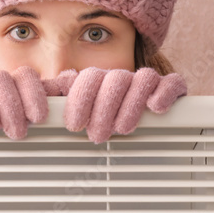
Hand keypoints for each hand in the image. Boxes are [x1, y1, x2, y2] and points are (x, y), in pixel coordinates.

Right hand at [0, 66, 47, 138]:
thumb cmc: (9, 132)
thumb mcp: (31, 117)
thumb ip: (50, 97)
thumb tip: (68, 79)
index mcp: (13, 85)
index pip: (24, 75)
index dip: (32, 94)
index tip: (37, 117)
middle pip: (0, 78)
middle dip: (10, 106)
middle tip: (16, 131)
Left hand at [61, 67, 186, 143]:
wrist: (142, 135)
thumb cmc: (101, 126)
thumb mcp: (78, 118)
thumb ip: (58, 105)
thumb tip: (42, 100)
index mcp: (99, 81)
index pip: (89, 77)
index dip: (81, 99)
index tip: (75, 124)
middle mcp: (122, 79)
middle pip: (114, 78)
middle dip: (103, 108)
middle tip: (98, 135)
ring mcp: (147, 84)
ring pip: (142, 78)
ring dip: (131, 104)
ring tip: (122, 129)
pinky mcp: (171, 91)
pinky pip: (172, 82)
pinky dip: (164, 92)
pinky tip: (155, 108)